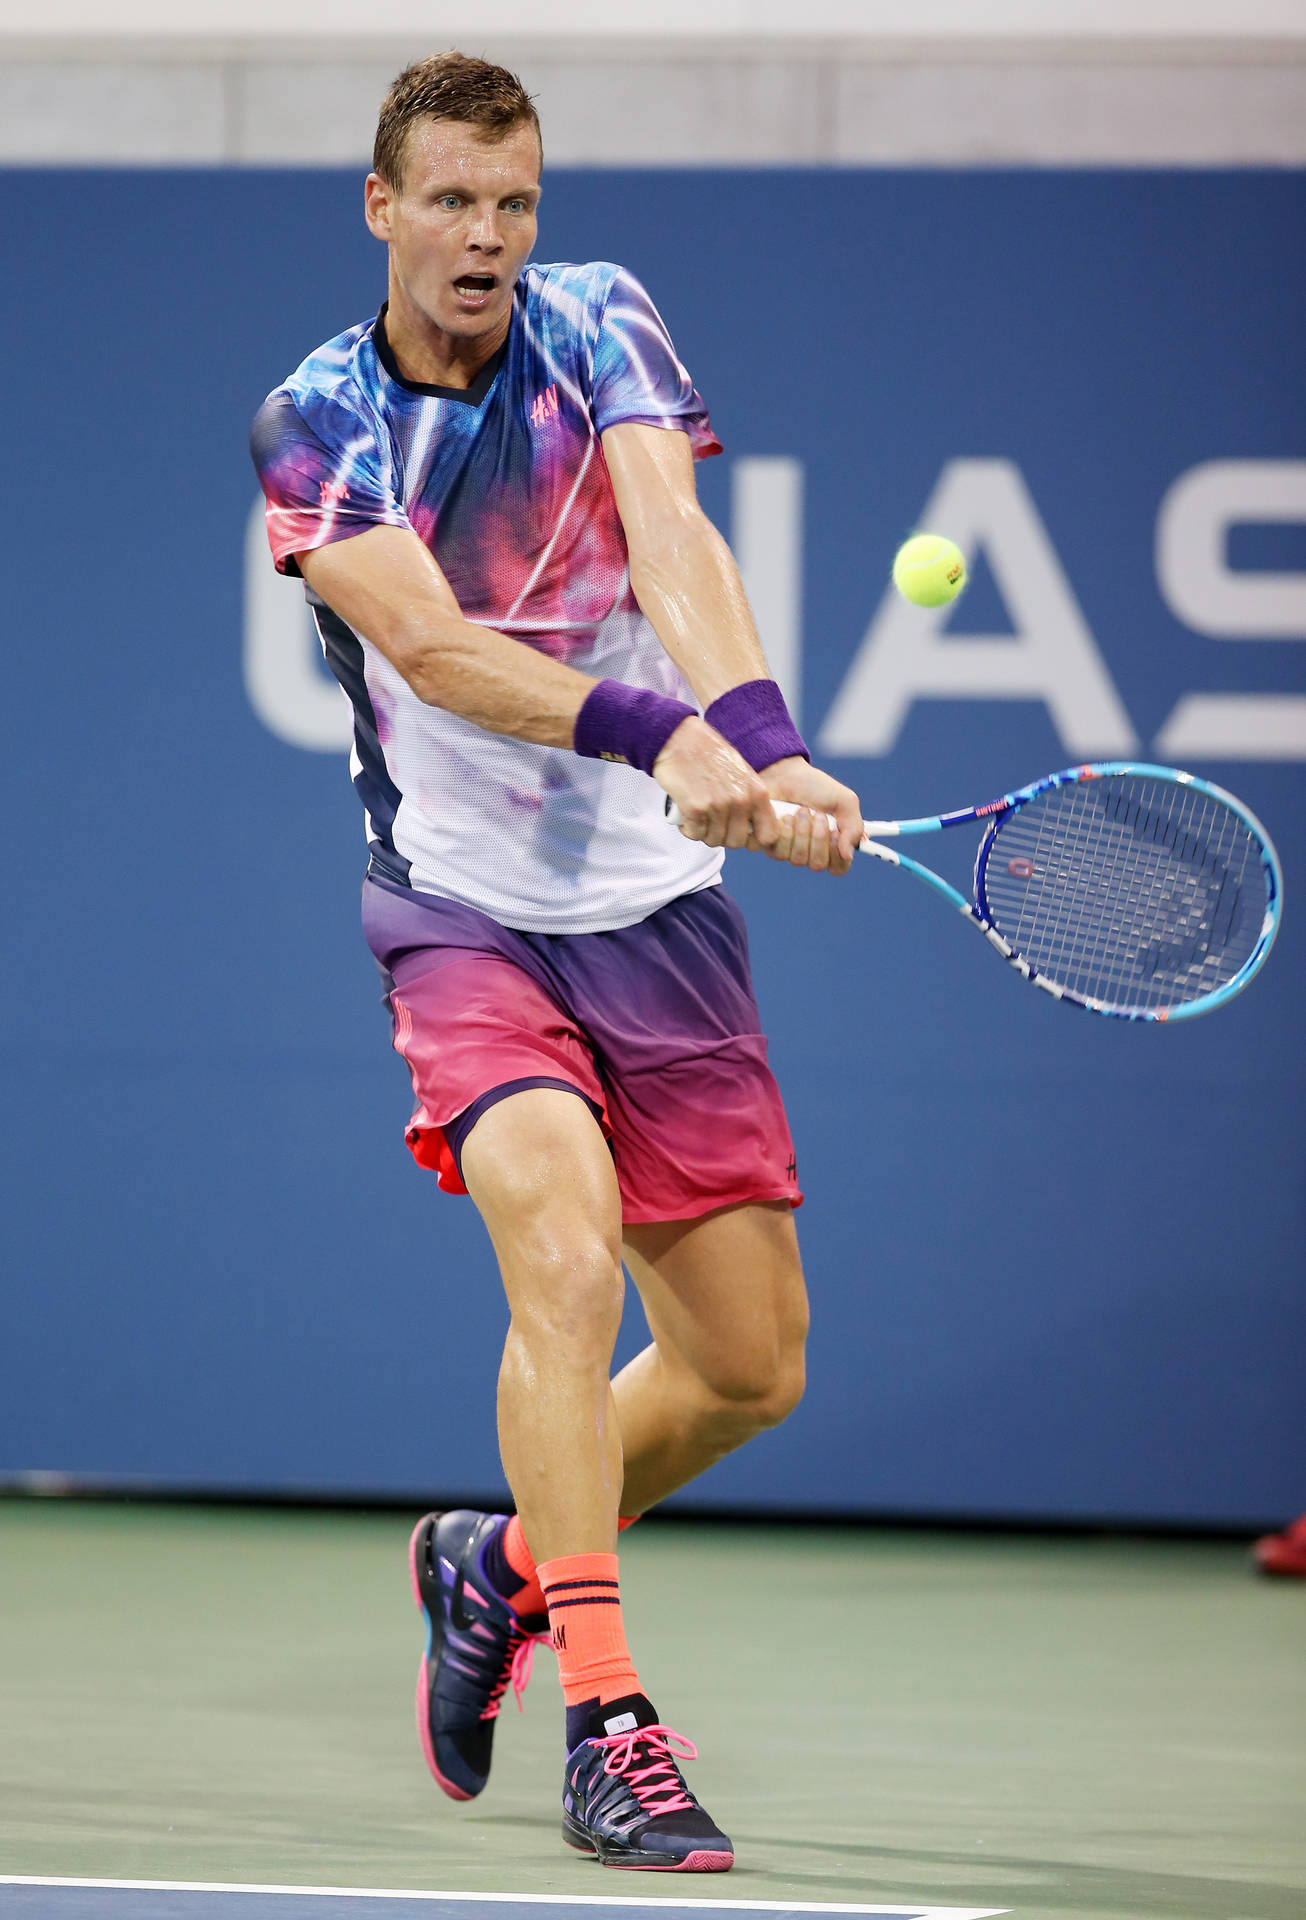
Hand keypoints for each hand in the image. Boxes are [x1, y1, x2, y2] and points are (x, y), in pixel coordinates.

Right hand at [654, 717, 781, 852]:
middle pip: (737, 842)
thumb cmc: (707, 752)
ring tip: (698, 816)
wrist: (678, 739)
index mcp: (757, 792)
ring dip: (704, 832)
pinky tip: (686, 815)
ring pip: (714, 840)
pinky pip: (695, 834)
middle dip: (723, 836)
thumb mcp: (741, 771)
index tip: (742, 834)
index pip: (768, 835)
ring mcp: (718, 806)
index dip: (755, 840)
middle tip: (713, 823)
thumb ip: (749, 797)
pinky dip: (688, 829)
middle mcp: (741, 801)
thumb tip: (751, 823)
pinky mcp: (695, 810)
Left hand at [748, 757, 862, 875]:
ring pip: (797, 859)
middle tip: (818, 815)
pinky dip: (784, 830)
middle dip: (818, 837)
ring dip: (801, 831)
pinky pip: (778, 851)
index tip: (836, 834)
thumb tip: (848, 853)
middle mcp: (811, 852)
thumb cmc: (816, 787)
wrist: (785, 774)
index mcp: (832, 845)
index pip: (839, 868)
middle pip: (817, 865)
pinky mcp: (770, 845)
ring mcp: (789, 851)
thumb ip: (854, 827)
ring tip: (800, 810)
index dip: (838, 855)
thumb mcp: (844, 801)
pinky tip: (784, 815)